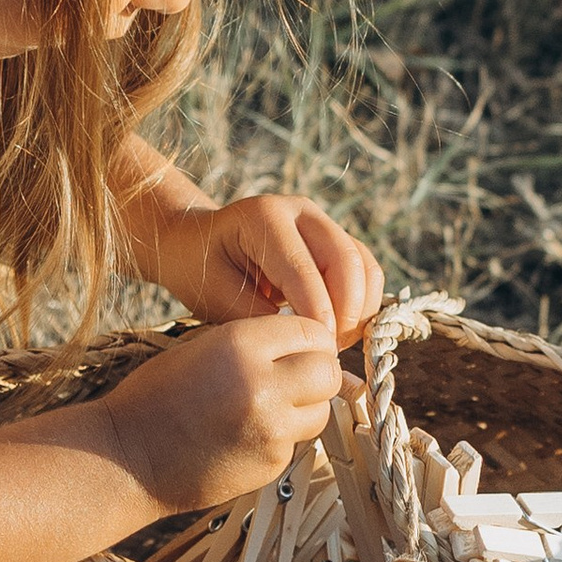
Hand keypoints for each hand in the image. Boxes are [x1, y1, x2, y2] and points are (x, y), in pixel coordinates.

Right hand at [97, 313, 342, 516]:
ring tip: (267, 408)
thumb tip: (307, 347)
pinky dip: (282, 437)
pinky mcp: (271, 463)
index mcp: (241, 345)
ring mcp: (271, 428)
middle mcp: (263, 384)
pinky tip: (247, 434)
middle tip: (293, 377)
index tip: (297, 349)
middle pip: (327, 371)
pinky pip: (297, 442)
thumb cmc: (155, 399)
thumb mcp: (202, 348)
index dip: (308, 340)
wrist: (126, 458)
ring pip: (321, 411)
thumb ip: (256, 344)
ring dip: (305, 407)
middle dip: (316, 372)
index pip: (312, 331)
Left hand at [157, 190, 386, 342]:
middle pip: (345, 259)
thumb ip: (259, 317)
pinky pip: (364, 268)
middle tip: (330, 350)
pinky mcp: (333, 238)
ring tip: (336, 342)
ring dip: (359, 308)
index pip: (303, 269)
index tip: (319, 351)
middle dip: (346, 311)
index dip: (317, 314)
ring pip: (363, 263)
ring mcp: (320, 221)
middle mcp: (299, 210)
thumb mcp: (216, 297)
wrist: (196, 243)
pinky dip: (363, 302)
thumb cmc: (200, 270)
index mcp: (264, 217)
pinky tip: (344, 330)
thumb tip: (305, 340)